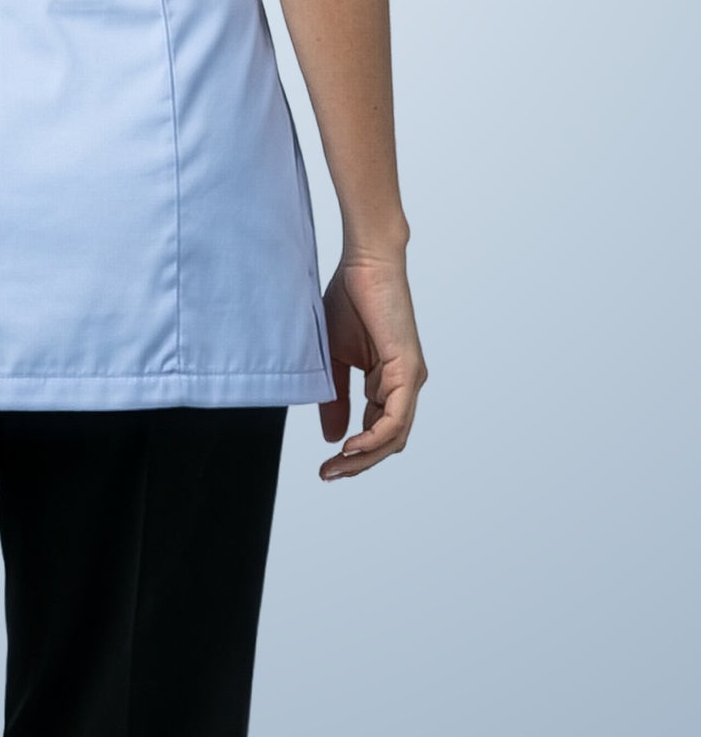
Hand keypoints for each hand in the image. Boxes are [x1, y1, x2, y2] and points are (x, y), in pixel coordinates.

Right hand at [317, 252, 426, 480]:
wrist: (365, 262)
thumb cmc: (350, 299)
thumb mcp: (333, 357)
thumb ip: (335, 397)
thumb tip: (333, 438)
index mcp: (387, 381)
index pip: (376, 431)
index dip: (353, 454)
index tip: (326, 466)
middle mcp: (403, 384)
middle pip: (388, 441)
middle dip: (358, 463)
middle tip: (329, 474)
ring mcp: (409, 379)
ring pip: (394, 435)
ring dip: (365, 457)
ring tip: (337, 465)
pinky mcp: (408, 369)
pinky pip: (395, 417)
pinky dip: (374, 437)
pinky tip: (352, 446)